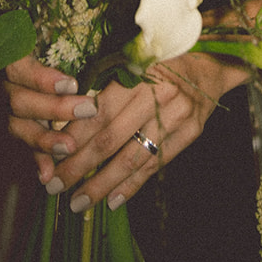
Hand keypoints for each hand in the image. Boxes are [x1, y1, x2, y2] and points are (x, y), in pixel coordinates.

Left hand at [5, 49, 248, 209]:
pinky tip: (113, 200)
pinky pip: (155, 163)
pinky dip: (133, 185)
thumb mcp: (132, 60)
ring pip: (132, 157)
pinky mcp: (189, 132)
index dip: (73, 136)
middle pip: (111, 138)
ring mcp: (177, 115)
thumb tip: (64, 118)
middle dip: (79, 166)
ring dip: (102, 184)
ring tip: (79, 202)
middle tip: (55, 186)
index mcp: (138, 69)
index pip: (99, 110)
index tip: (50, 155)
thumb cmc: (162, 58)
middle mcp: (158, 92)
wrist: (211, 63)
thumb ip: (104, 85)